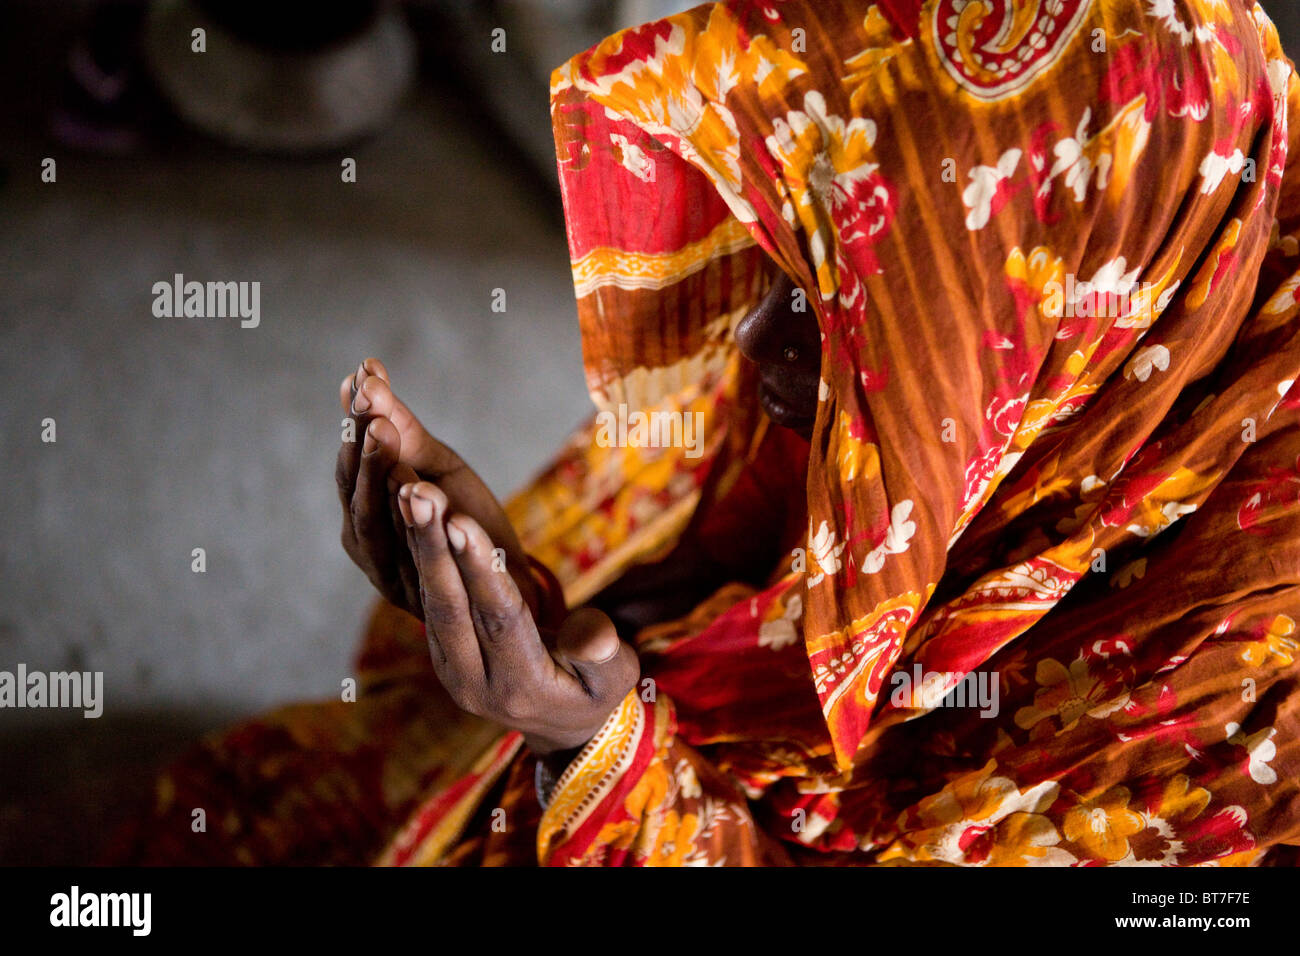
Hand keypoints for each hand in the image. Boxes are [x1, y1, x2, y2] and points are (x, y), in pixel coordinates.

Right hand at [336, 358, 538, 618]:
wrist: (505, 583)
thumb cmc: (467, 520)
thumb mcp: (439, 469)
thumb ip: (404, 432)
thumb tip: (366, 374)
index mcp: (361, 511)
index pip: (351, 462)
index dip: (355, 419)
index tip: (363, 374)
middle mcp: (364, 544)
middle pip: (356, 493)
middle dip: (364, 445)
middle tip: (373, 403)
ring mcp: (387, 574)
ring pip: (376, 524)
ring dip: (381, 475)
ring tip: (386, 432)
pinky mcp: (420, 596)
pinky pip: (416, 555)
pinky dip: (417, 522)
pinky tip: (421, 489)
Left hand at [396, 479, 638, 753]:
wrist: (559, 724)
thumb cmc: (596, 690)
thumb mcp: (615, 678)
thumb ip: (602, 655)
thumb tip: (591, 634)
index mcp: (521, 687)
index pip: (498, 618)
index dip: (480, 569)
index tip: (460, 521)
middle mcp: (474, 682)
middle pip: (451, 607)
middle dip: (434, 547)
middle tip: (418, 493)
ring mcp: (451, 669)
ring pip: (432, 599)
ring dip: (417, 542)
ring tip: (406, 488)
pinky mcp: (441, 652)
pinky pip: (426, 597)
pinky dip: (416, 552)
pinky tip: (407, 511)